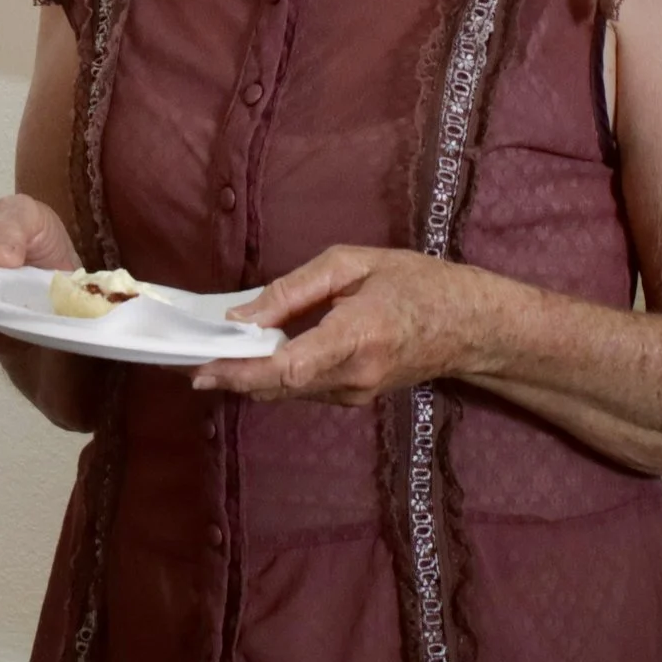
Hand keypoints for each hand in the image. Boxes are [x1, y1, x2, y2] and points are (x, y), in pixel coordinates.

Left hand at [190, 246, 499, 404]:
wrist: (471, 326)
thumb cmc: (417, 284)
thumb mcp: (354, 265)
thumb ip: (294, 290)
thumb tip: (243, 316)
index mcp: (356, 337)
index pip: (287, 368)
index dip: (240, 372)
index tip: (202, 369)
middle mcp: (354, 376)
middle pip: (279, 386)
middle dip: (231, 375)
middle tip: (189, 360)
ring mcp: (357, 393)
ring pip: (288, 391)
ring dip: (250, 376)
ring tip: (214, 354)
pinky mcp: (356, 397)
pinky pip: (305, 388)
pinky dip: (275, 374)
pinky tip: (256, 354)